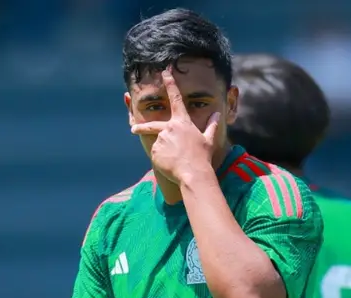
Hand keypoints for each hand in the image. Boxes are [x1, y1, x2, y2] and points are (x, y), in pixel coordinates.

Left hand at [130, 67, 219, 182]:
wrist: (193, 173)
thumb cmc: (203, 157)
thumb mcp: (209, 140)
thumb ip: (211, 125)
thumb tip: (217, 114)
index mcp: (182, 122)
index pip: (176, 98)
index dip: (170, 83)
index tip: (164, 71)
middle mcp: (169, 128)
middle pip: (152, 124)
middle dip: (141, 126)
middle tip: (133, 128)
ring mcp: (160, 139)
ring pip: (158, 144)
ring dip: (164, 152)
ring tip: (175, 161)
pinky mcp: (155, 151)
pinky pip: (156, 155)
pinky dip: (162, 160)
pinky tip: (170, 165)